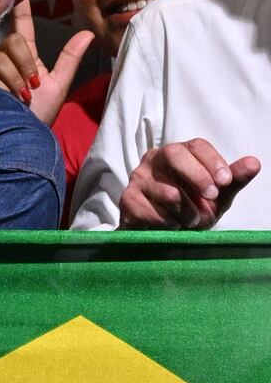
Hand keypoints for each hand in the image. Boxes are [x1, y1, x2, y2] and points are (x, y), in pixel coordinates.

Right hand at [0, 0, 94, 125]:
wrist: (23, 135)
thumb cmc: (39, 115)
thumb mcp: (58, 85)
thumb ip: (70, 58)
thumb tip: (89, 32)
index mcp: (26, 56)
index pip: (22, 25)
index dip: (20, 6)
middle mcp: (6, 58)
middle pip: (14, 40)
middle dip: (25, 61)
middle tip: (32, 86)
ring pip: (3, 54)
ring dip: (17, 76)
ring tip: (22, 97)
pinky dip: (8, 81)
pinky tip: (11, 95)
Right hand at [119, 139, 260, 229]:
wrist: (160, 236)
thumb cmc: (190, 210)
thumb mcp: (216, 197)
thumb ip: (232, 180)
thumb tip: (255, 163)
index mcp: (178, 153)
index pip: (196, 145)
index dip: (212, 161)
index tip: (225, 181)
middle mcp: (155, 159)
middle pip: (174, 154)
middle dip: (198, 177)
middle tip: (212, 197)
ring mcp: (138, 178)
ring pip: (169, 191)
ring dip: (188, 212)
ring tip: (189, 220)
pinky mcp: (128, 199)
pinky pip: (154, 211)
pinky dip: (169, 223)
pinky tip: (170, 225)